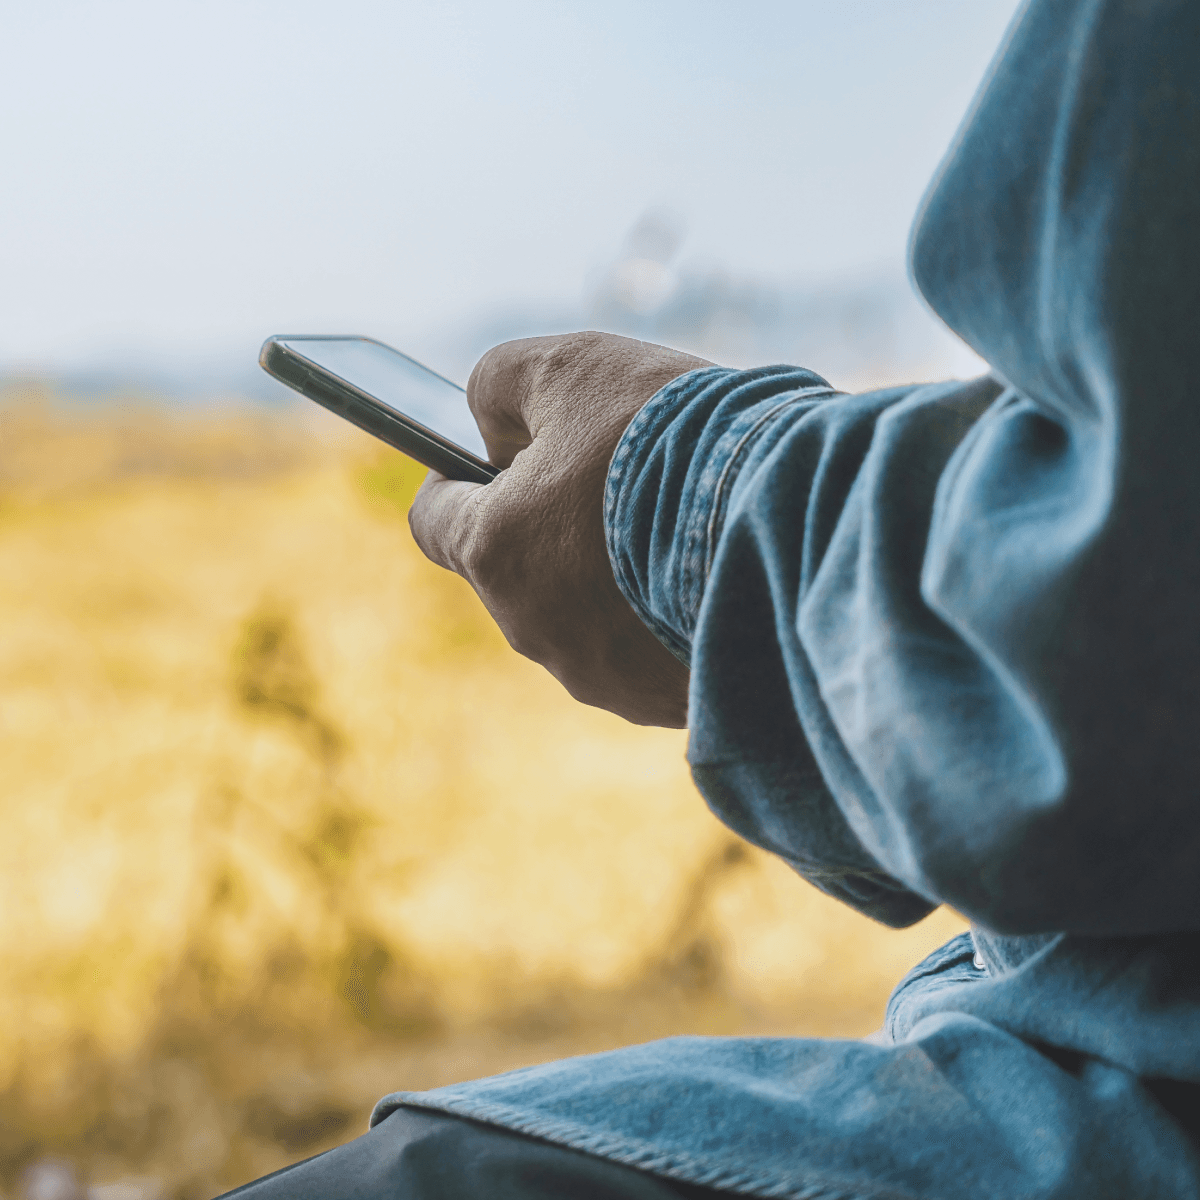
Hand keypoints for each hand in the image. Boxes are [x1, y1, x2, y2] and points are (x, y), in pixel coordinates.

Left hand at [408, 332, 708, 726]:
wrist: (794, 515)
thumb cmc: (672, 434)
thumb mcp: (572, 367)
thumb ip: (501, 382)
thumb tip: (488, 417)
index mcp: (496, 552)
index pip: (435, 521)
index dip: (457, 479)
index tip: (496, 456)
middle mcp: (535, 630)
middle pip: (517, 569)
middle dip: (549, 523)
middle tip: (613, 476)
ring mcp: (601, 677)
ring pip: (581, 617)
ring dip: (607, 574)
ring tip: (674, 525)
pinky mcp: (663, 702)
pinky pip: (642, 653)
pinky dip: (658, 616)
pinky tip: (705, 574)